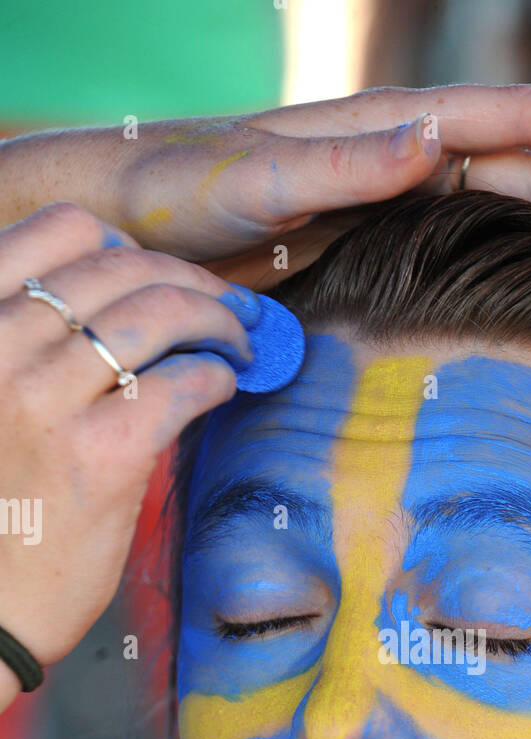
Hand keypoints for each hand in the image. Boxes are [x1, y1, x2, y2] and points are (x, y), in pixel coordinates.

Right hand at [0, 202, 249, 685]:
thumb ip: (28, 351)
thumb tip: (123, 315)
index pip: (58, 228)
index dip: (126, 242)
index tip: (157, 273)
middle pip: (120, 265)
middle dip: (190, 279)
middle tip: (227, 306)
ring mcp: (45, 399)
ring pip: (158, 312)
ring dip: (217, 318)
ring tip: (239, 341)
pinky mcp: (101, 454)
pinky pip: (181, 383)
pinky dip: (217, 375)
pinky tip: (224, 386)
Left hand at [114, 83, 530, 280]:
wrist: (136, 218)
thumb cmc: (187, 192)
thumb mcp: (264, 180)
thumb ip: (349, 164)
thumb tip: (438, 137)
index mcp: (393, 127)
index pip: (518, 120)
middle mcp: (404, 152)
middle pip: (529, 172)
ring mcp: (394, 193)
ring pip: (504, 208)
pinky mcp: (376, 233)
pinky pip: (465, 240)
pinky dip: (510, 263)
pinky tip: (530, 298)